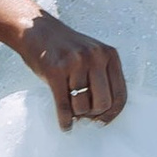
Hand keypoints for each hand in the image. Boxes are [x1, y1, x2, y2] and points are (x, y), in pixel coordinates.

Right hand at [18, 13, 126, 129]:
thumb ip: (103, 77)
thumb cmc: (65, 49)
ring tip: (71, 110)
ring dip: (76, 114)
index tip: (102, 121)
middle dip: (93, 115)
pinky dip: (64, 121)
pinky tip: (65, 126)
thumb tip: (105, 113)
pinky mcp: (55, 71)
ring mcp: (75, 63)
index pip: (120, 94)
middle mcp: (95, 57)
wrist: (36, 30)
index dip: (112, 114)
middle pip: (103, 103)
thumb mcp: (92, 55)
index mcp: (109, 55)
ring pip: (83, 106)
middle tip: (84, 116)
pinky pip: (64, 106)